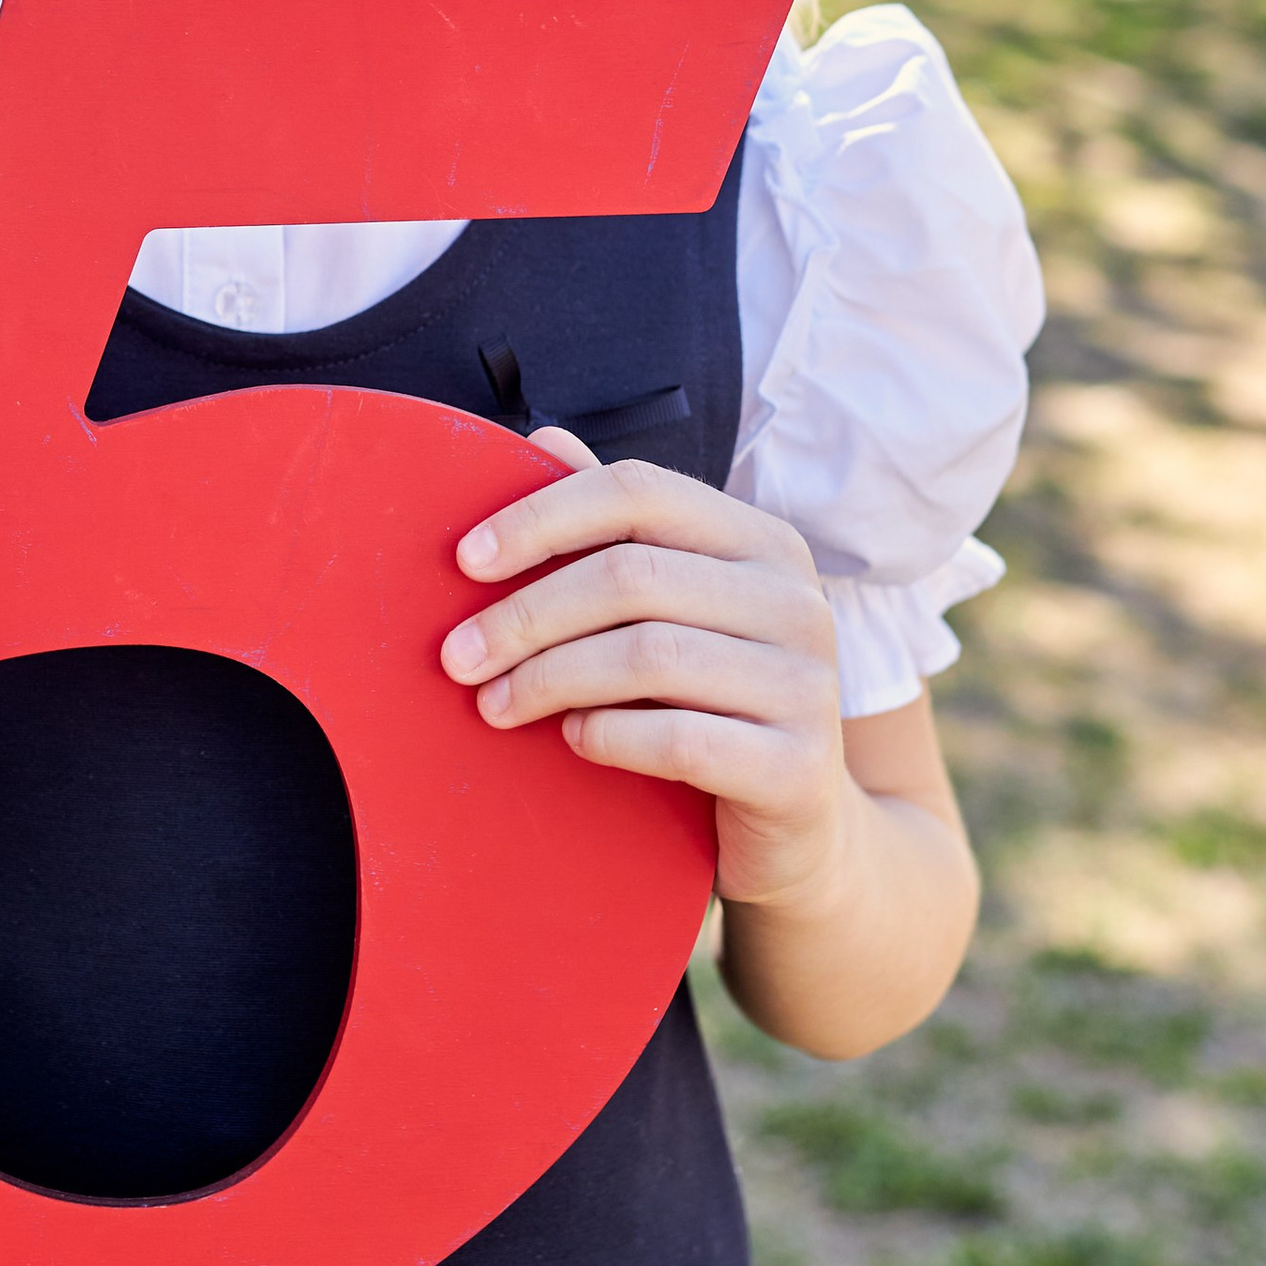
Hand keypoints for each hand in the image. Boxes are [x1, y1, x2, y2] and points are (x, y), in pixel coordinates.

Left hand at [439, 435, 849, 915]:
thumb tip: (547, 439)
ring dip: (549, 679)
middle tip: (457, 657)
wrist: (801, 826)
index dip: (543, 517)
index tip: (465, 562)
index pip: (639, 492)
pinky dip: (608, 735)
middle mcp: (797, 601)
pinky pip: (679, 739)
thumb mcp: (673, 612)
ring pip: (648, 656)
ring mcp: (808, 684)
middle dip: (526, 615)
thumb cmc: (715, 703)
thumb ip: (619, 531)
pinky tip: (572, 739)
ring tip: (495, 704)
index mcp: (762, 543)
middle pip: (630, 578)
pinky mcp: (798, 767)